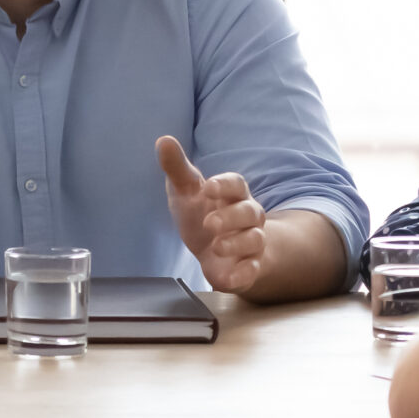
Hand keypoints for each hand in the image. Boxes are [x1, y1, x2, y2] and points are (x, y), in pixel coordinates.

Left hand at [157, 136, 268, 293]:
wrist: (213, 251)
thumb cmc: (201, 214)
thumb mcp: (185, 191)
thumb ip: (176, 167)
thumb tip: (163, 140)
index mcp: (232, 194)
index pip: (237, 184)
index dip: (225, 184)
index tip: (208, 187)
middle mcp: (248, 216)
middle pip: (251, 211)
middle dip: (232, 217)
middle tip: (209, 223)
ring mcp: (251, 242)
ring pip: (255, 239)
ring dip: (238, 243)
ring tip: (216, 247)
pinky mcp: (250, 267)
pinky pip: (254, 270)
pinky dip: (244, 274)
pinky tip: (229, 277)